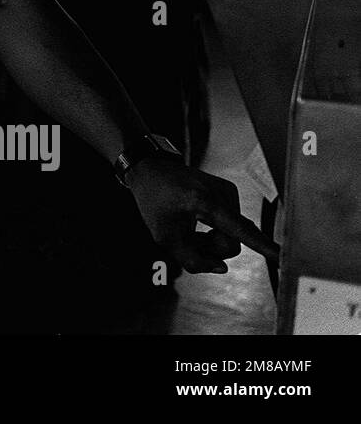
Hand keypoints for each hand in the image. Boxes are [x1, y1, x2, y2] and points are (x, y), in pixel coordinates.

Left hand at [126, 155, 279, 273]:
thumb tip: (222, 269)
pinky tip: (197, 220)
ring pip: (232, 235)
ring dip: (211, 239)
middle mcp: (224, 195)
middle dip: (211, 249)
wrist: (151, 169)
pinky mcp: (229, 193)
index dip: (265, 247)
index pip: (240, 231)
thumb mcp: (164, 237)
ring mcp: (229, 192)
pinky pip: (231, 224)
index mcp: (206, 203)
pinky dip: (215, 229)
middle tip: (188, 239)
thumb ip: (192, 259)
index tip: (286, 256)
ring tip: (189, 226)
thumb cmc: (154, 201)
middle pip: (231, 243)